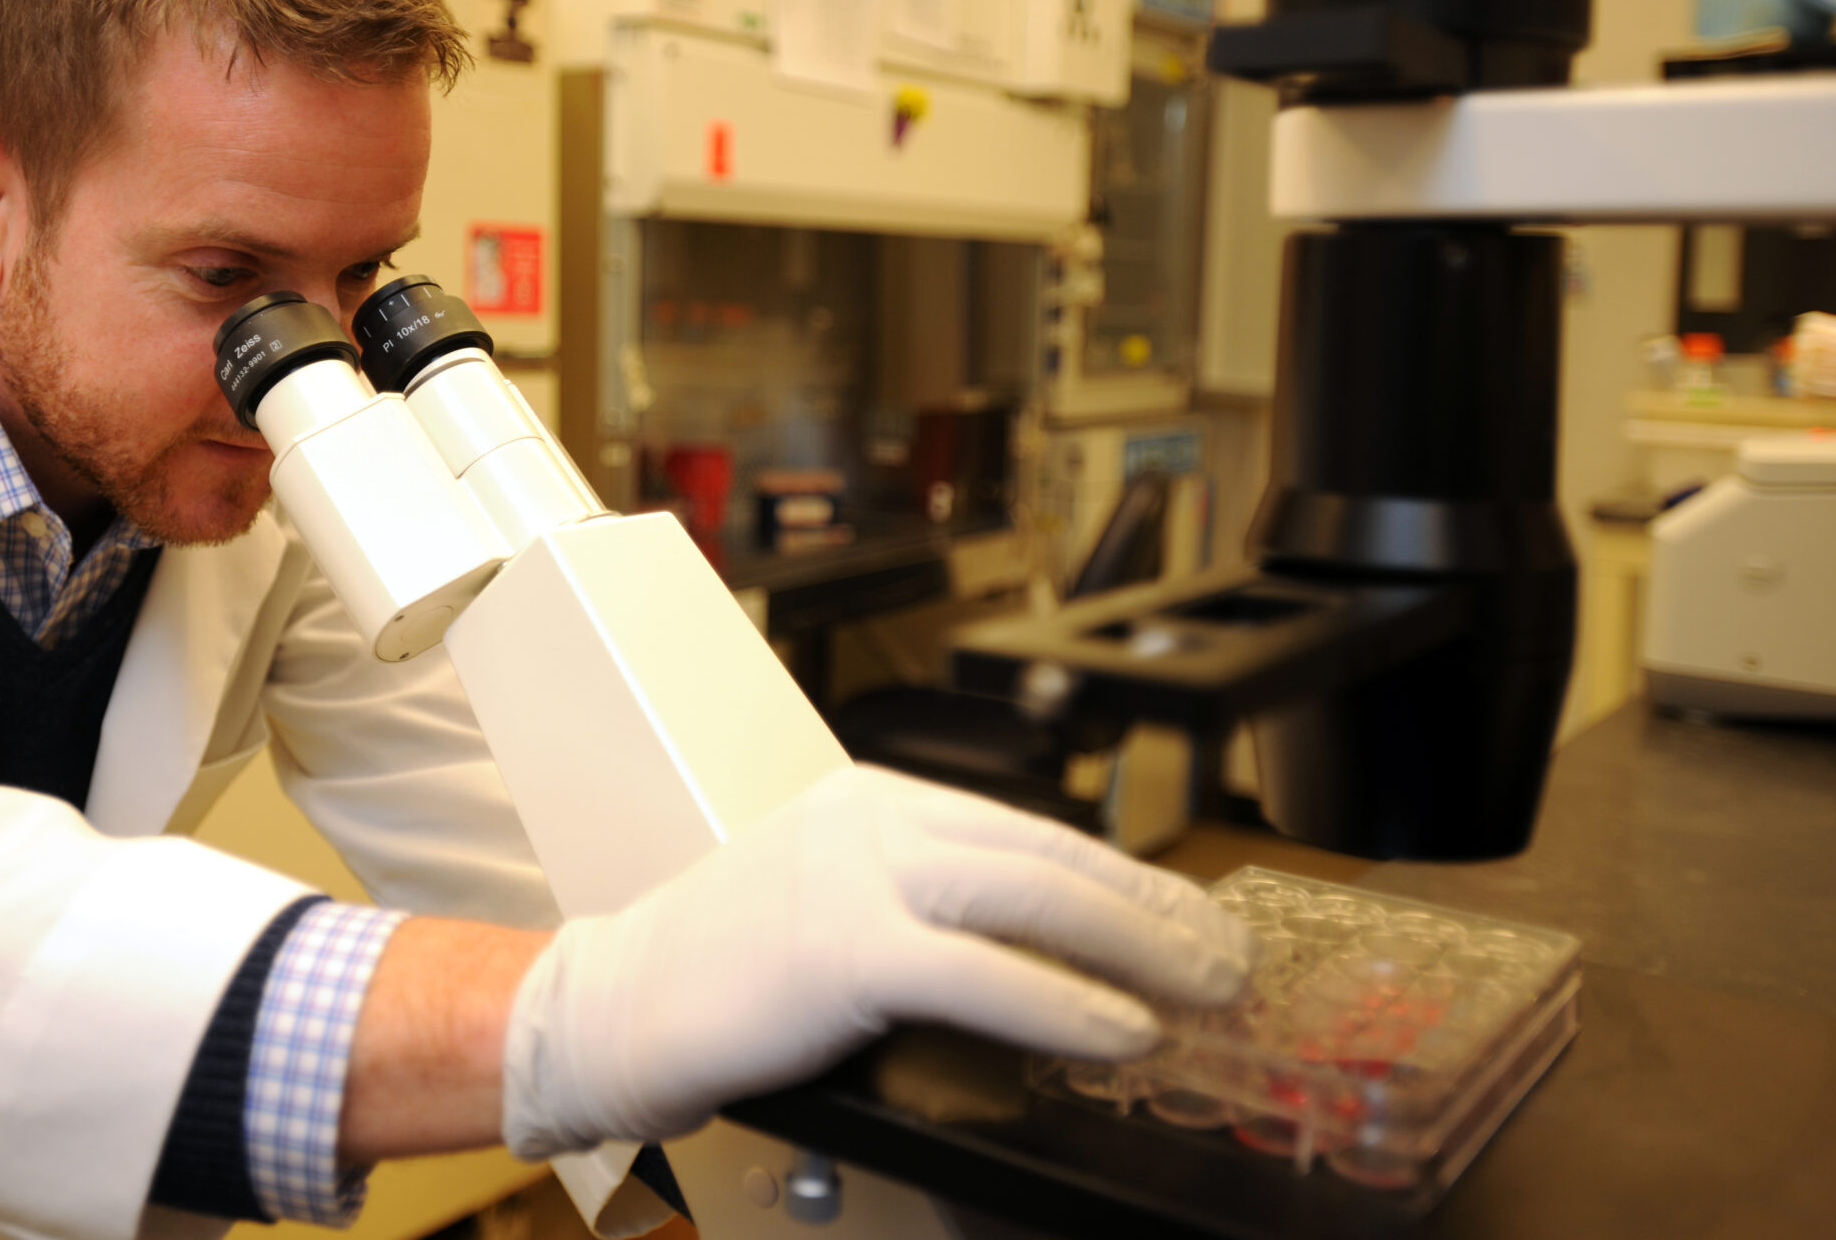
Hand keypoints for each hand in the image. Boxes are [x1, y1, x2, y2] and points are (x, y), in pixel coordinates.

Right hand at [501, 764, 1255, 1156]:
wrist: (608, 1007)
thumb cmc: (714, 974)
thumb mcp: (827, 905)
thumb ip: (919, 909)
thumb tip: (1043, 957)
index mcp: (871, 802)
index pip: (1030, 832)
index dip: (1125, 881)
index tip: (1188, 921)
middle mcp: (872, 820)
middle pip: (1051, 854)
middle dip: (1156, 910)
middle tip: (1227, 958)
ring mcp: (856, 876)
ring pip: (1036, 896)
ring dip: (1141, 949)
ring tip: (1205, 992)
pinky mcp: (844, 946)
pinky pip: (988, 974)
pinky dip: (1070, 1005)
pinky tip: (1124, 1033)